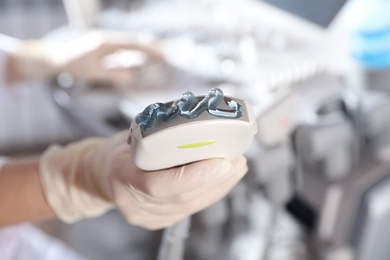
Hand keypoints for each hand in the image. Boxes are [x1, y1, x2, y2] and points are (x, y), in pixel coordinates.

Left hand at [8, 31, 162, 86]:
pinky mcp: (106, 48)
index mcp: (106, 43)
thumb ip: (113, 76)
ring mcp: (107, 43)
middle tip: (165, 56)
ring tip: (159, 57)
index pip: (132, 44)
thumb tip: (132, 79)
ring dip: (144, 51)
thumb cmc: (74, 65)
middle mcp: (108, 40)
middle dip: (150, 49)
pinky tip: (143, 59)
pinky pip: (125, 49)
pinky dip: (135, 53)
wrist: (57, 57)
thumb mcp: (93, 73)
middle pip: (134, 42)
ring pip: (130, 45)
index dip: (147, 50)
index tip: (161, 55)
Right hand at [39, 132, 247, 229]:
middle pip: (182, 197)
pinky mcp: (158, 220)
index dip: (194, 175)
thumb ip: (164, 134)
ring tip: (236, 168)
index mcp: (121, 174)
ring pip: (191, 206)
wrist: (103, 174)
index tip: (221, 162)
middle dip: (216, 179)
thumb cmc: (121, 150)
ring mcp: (146, 216)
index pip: (159, 183)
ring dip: (219, 187)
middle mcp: (132, 202)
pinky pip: (190, 209)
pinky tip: (223, 180)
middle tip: (237, 161)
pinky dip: (210, 193)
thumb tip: (203, 125)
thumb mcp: (135, 133)